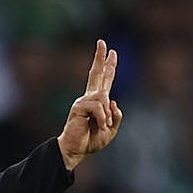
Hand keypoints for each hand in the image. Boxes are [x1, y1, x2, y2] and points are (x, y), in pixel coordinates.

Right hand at [57, 39, 123, 170]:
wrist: (76, 151)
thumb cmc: (91, 141)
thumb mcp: (112, 129)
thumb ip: (116, 115)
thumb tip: (113, 101)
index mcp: (98, 102)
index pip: (104, 80)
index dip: (109, 66)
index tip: (112, 51)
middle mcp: (89, 98)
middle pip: (95, 74)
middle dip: (100, 58)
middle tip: (102, 42)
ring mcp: (82, 102)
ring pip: (104, 98)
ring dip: (106, 116)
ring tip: (102, 127)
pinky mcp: (78, 107)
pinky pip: (99, 108)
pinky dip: (102, 119)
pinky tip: (99, 126)